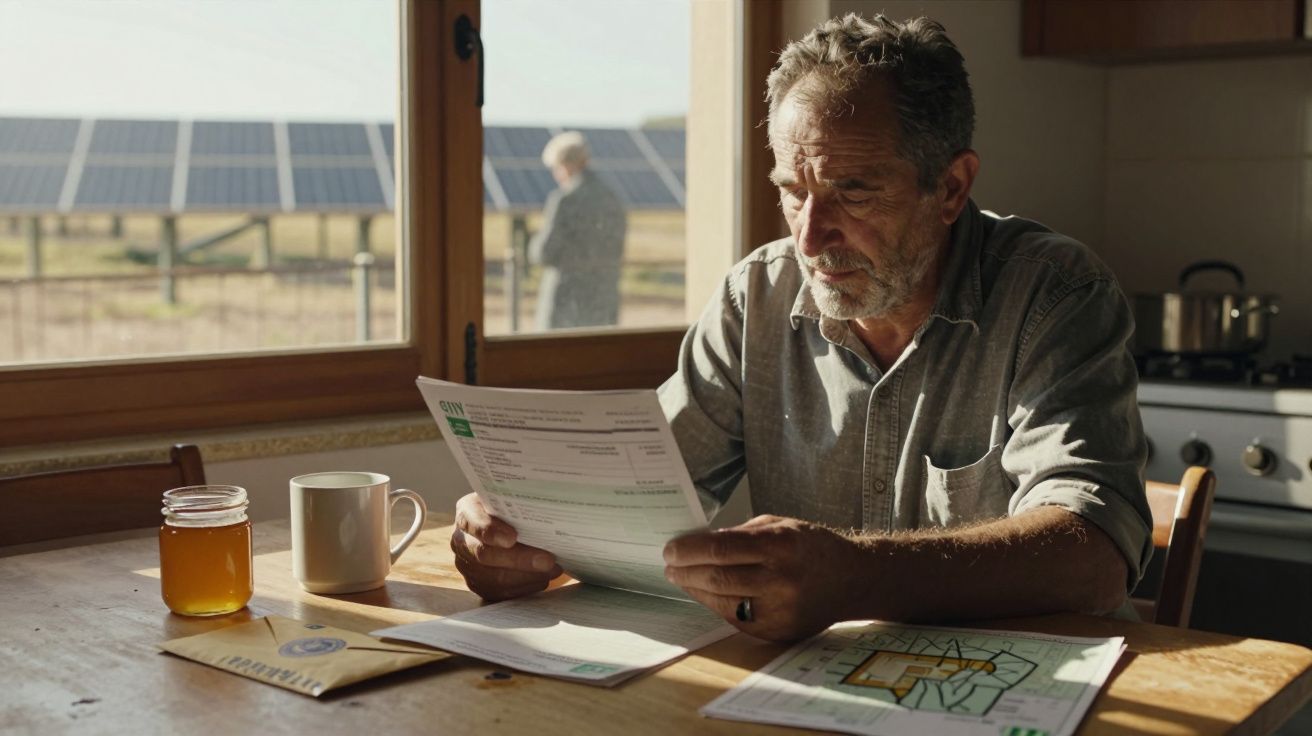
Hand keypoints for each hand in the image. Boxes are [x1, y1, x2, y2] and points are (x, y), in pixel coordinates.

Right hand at [451, 493, 562, 600]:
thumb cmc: (510, 510)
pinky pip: (500, 593)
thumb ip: (520, 505)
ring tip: (553, 569)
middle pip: (485, 555)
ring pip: (495, 578)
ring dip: (527, 576)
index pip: (471, 522)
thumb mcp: (511, 500)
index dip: (490, 531)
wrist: (505, 526)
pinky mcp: (478, 585)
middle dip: (519, 559)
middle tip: (547, 560)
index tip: (512, 537)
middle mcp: (462, 541)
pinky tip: (542, 578)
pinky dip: (525, 587)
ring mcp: (468, 566)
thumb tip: (550, 512)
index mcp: (467, 513)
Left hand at [663, 515, 857, 641]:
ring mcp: (781, 609)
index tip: (670, 549)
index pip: (720, 549)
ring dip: (695, 590)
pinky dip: (716, 604)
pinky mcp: (779, 631)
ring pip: (722, 602)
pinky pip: (736, 619)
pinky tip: (706, 593)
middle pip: (717, 577)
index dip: (689, 550)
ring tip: (681, 578)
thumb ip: (739, 534)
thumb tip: (698, 544)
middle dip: (685, 571)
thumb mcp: (779, 526)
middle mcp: (781, 579)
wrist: (853, 580)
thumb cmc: (812, 547)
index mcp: (780, 545)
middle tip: (669, 565)